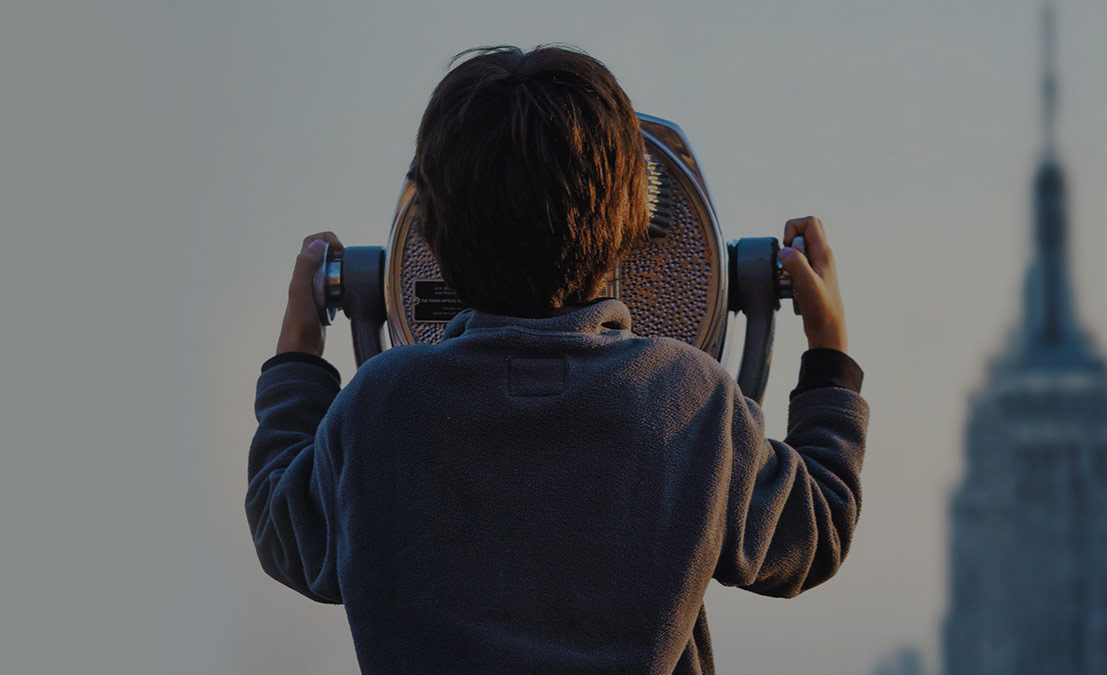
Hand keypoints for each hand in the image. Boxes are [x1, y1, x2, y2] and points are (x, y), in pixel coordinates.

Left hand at [275, 231, 344, 356]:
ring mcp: (316, 292)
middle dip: (339, 254)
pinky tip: (347, 299)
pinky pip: (338, 289)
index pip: (312, 241)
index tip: (340, 251)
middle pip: (324, 254)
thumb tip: (319, 245)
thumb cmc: (299, 323)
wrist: (301, 350)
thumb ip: (305, 266)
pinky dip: (345, 288)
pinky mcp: (325, 304)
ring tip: (349, 280)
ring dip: (343, 271)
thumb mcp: (300, 291)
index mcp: (300, 272)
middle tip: (347, 264)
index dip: (328, 240)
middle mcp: (307, 279)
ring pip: (333, 271)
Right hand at [777, 216, 847, 352]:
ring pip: (799, 247)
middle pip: (806, 229)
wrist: (827, 330)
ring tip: (788, 276)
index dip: (792, 228)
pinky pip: (797, 262)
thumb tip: (784, 250)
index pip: (810, 222)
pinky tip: (789, 286)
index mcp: (824, 254)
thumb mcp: (807, 286)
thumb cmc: (821, 310)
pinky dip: (788, 269)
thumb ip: (796, 264)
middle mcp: (822, 256)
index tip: (787, 248)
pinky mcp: (811, 276)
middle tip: (786, 257)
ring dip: (788, 256)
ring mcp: (817, 266)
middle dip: (789, 238)